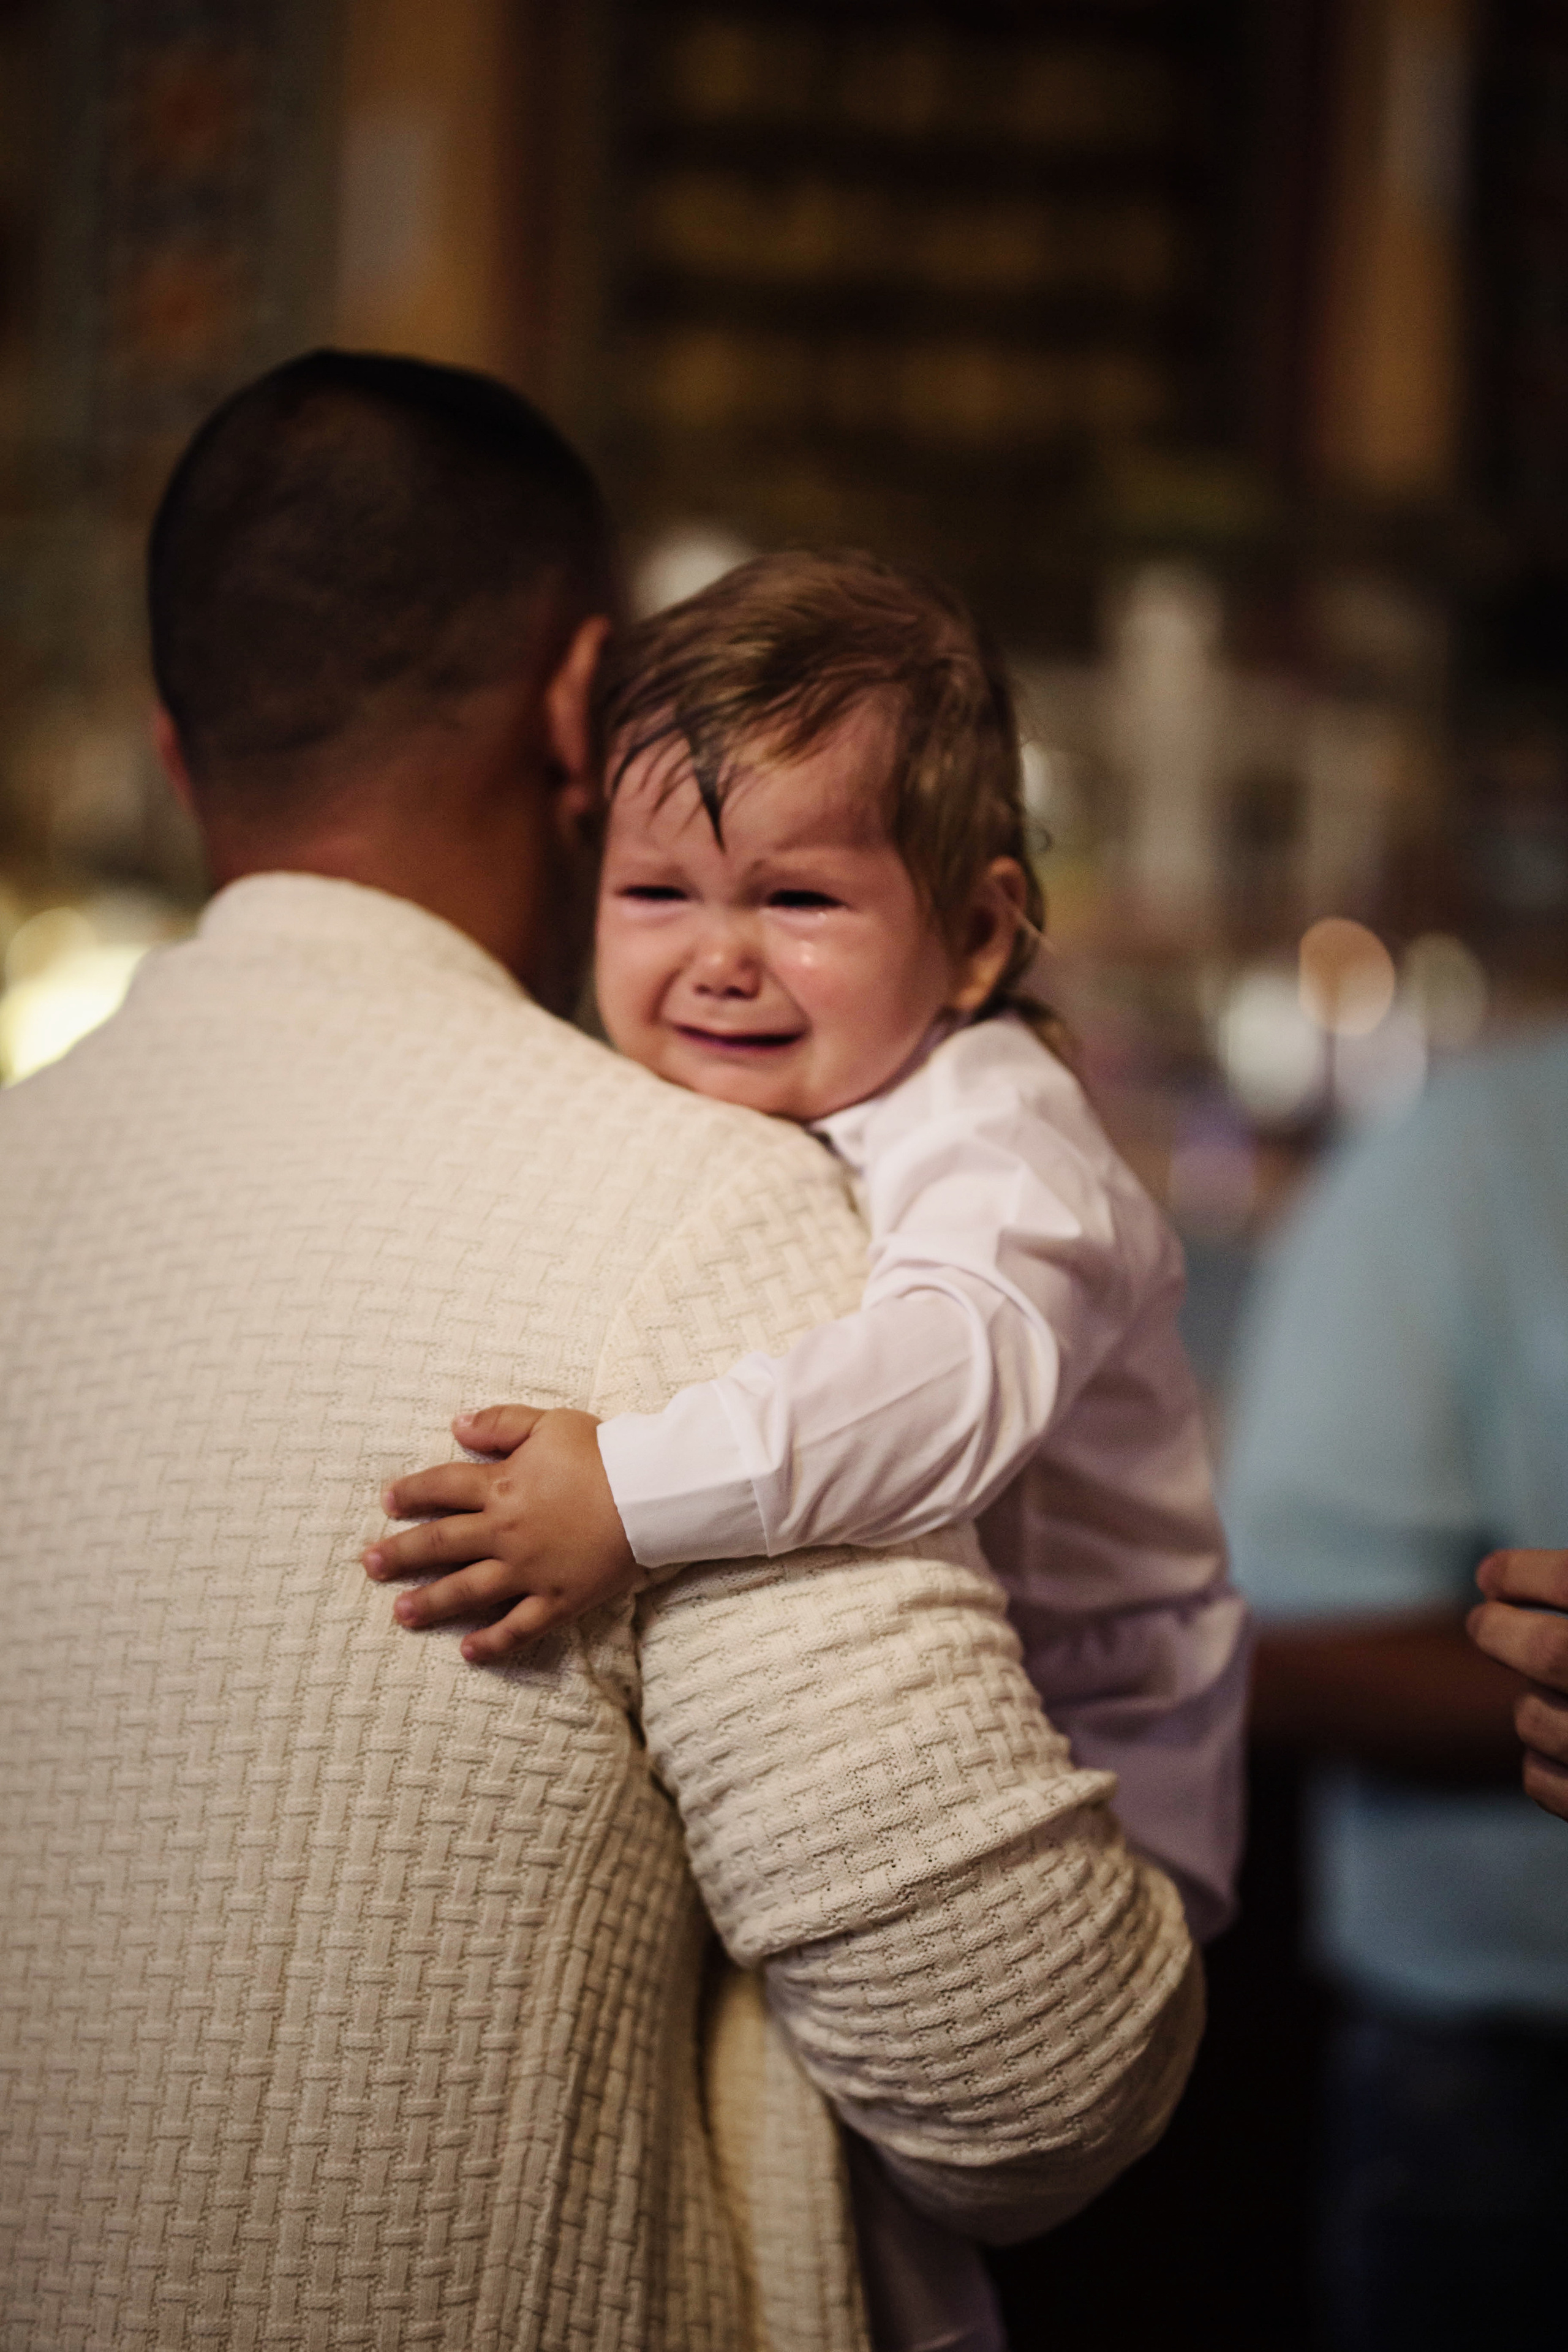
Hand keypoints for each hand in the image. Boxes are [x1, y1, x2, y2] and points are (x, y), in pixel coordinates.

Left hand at [364, 1403, 638, 1662]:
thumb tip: (457, 1425)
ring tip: (401, 1614)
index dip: (412, 1493)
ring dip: (432, 1602)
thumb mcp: (549, 1423)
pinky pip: (520, 1626)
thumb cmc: (604, 1453)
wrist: (651, 1492)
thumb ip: (500, 1423)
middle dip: (402, 1554)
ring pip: (469, 1590)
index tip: (388, 1501)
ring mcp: (530, 1569)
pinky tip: (469, 1651)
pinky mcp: (558, 1598)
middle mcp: (506, 1531)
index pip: (443, 1488)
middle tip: (369, 1565)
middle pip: (442, 1543)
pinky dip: (494, 1641)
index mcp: (502, 1485)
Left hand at [1468, 1550, 1567, 1820]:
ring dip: (1528, 1704)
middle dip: (1501, 1631)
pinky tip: (1556, 1750)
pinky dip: (1538, 1763)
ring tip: (1545, 1696)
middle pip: (1552, 1652)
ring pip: (1535, 1719)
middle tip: (1483, 1621)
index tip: (1490, 1575)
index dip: (1524, 1573)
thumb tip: (1498, 1582)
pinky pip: (1540, 1782)